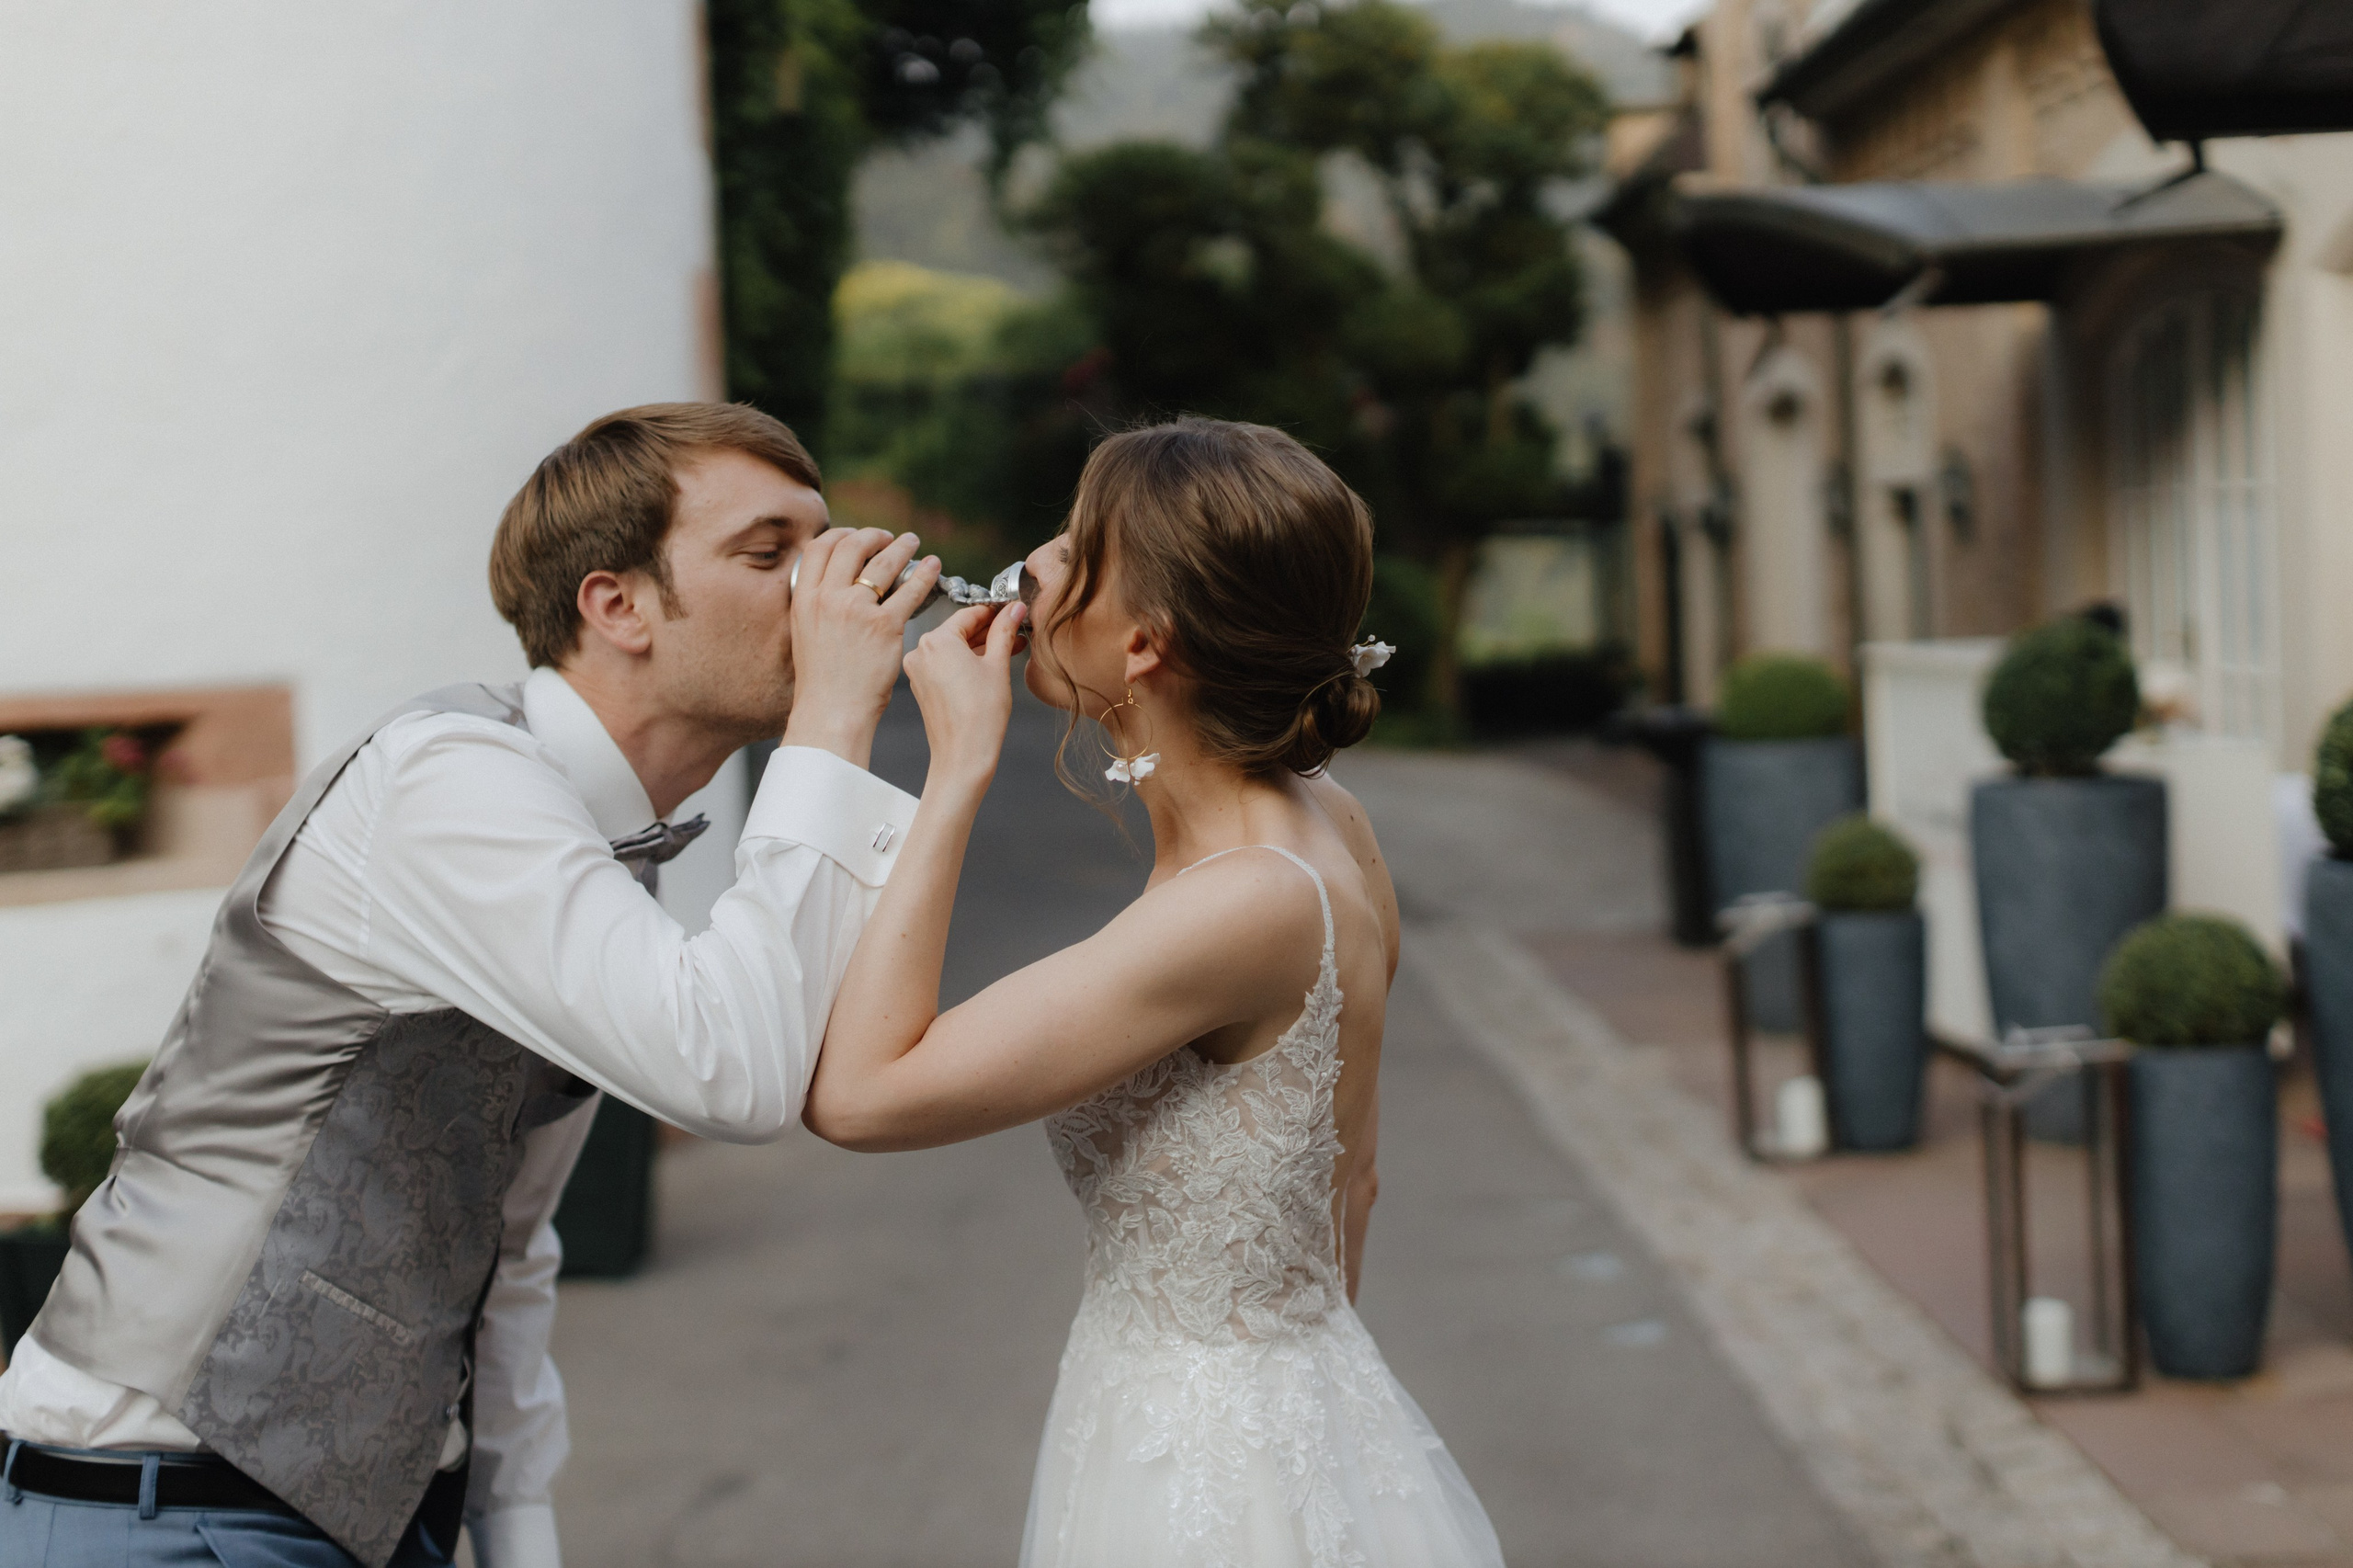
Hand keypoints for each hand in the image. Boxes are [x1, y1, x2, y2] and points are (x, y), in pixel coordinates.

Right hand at [782, 528, 939, 767]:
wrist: (831, 710)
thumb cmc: (822, 678)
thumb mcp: (805, 631)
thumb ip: (817, 603)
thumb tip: (834, 581)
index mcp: (805, 598)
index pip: (820, 547)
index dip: (841, 534)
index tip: (856, 536)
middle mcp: (829, 599)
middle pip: (852, 546)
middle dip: (873, 536)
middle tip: (888, 538)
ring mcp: (857, 611)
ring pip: (883, 563)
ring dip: (901, 547)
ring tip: (912, 544)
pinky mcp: (886, 627)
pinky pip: (911, 591)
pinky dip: (925, 574)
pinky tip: (933, 568)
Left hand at [904, 602, 1024, 791]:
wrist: (963, 756)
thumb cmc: (979, 717)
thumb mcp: (997, 666)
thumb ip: (1004, 632)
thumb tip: (1013, 611)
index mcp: (937, 640)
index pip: (970, 614)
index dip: (995, 612)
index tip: (1011, 611)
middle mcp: (921, 651)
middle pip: (960, 630)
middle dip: (989, 630)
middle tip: (1015, 630)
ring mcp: (918, 669)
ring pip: (954, 648)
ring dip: (980, 647)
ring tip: (1009, 648)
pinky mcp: (922, 685)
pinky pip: (946, 663)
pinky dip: (966, 661)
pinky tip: (990, 664)